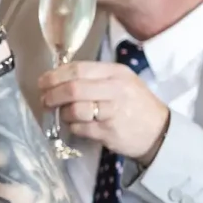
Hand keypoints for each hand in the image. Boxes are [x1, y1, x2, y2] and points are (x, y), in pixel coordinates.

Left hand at [39, 61, 170, 161]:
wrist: (159, 131)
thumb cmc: (134, 104)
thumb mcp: (121, 82)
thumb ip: (94, 78)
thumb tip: (58, 78)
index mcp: (115, 73)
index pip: (78, 69)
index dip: (55, 76)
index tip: (43, 82)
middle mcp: (115, 90)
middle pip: (73, 89)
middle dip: (52, 95)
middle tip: (45, 100)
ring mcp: (112, 112)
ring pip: (74, 110)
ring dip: (62, 113)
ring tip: (63, 114)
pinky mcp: (108, 132)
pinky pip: (80, 128)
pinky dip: (73, 127)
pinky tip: (77, 125)